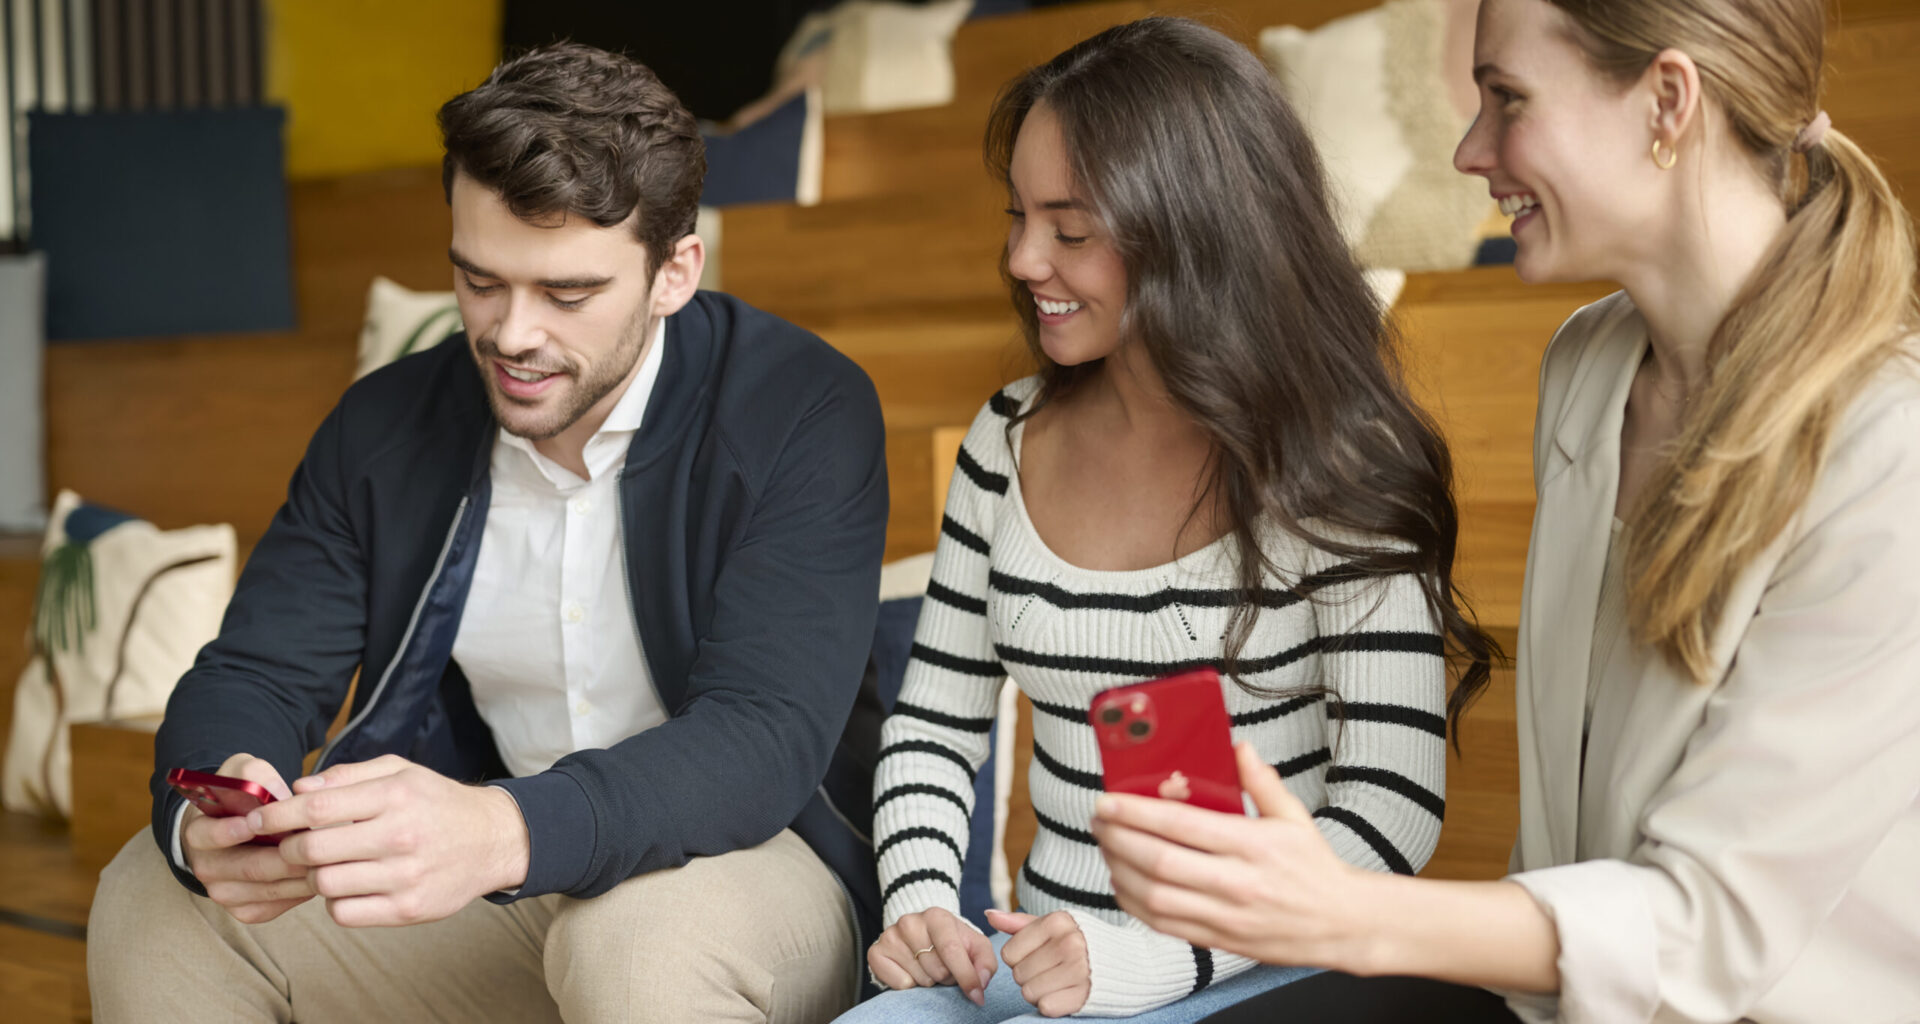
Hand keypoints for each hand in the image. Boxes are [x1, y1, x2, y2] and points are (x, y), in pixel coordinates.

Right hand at [181, 753, 313, 923]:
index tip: (254, 822)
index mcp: (199, 833)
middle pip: (252, 867)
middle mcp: (207, 868)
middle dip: (289, 855)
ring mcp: (226, 894)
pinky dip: (304, 889)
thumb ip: (255, 776)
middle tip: (320, 841)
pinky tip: (323, 871)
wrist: (236, 829)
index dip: (230, 831)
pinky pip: (281, 904)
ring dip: (304, 873)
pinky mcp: (247, 911)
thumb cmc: (242, 797)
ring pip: (271, 889)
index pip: (209, 836)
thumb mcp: (242, 774)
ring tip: (332, 854)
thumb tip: (278, 793)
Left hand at [255, 754, 529, 927]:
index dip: (276, 815)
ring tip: (322, 865)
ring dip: (312, 876)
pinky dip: (336, 901)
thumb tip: (299, 789)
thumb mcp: (402, 772)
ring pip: (325, 884)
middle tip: (288, 845)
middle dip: (288, 848)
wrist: (494, 840)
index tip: (255, 819)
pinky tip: (348, 885)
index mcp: (396, 796)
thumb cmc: (439, 803)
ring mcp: (405, 876)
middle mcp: (401, 836)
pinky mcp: (409, 909)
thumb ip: (349, 776)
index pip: (316, 808)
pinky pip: (345, 913)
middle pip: (314, 849)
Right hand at [867, 906, 995, 1004]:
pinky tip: (912, 970)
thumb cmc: (952, 941)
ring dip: (930, 981)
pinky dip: (911, 984)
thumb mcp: (975, 946)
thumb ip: (985, 963)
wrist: (922, 934)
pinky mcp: (876, 952)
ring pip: (920, 979)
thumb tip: (981, 983)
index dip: (966, 977)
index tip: (977, 995)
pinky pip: (901, 984)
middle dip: (948, 977)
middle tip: (945, 967)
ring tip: (929, 967)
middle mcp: (910, 922)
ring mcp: (890, 936)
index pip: (951, 951)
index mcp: (936, 916)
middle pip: (937, 970)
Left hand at [987, 908, 1088, 1016]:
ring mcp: (1079, 970)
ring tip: (1055, 981)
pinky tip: (1063, 993)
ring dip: (1038, 991)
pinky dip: (1051, 1004)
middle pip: (1018, 974)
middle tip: (1048, 969)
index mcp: (1058, 922)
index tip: (1037, 955)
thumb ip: (1018, 922)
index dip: (1018, 958)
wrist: (1123, 962)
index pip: (1009, 953)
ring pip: (1029, 992)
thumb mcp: (1052, 926)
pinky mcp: (1084, 995)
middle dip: (1028, 975)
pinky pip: (1046, 1006)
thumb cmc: (1079, 941)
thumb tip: (988, 914)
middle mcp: (1069, 944)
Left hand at [1093, 742, 1372, 969]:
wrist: (1342, 924)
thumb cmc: (1316, 868)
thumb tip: (1238, 748)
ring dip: (1120, 870)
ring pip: (1155, 896)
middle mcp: (1237, 882)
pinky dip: (1134, 903)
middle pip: (1160, 861)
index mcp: (1254, 846)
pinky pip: (1163, 925)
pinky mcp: (1218, 940)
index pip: (1183, 826)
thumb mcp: (1295, 818)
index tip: (1110, 800)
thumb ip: (1262, 782)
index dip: (1138, 812)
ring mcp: (1226, 916)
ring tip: (1107, 846)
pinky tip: (1123, 882)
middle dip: (1119, 839)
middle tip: (1099, 820)